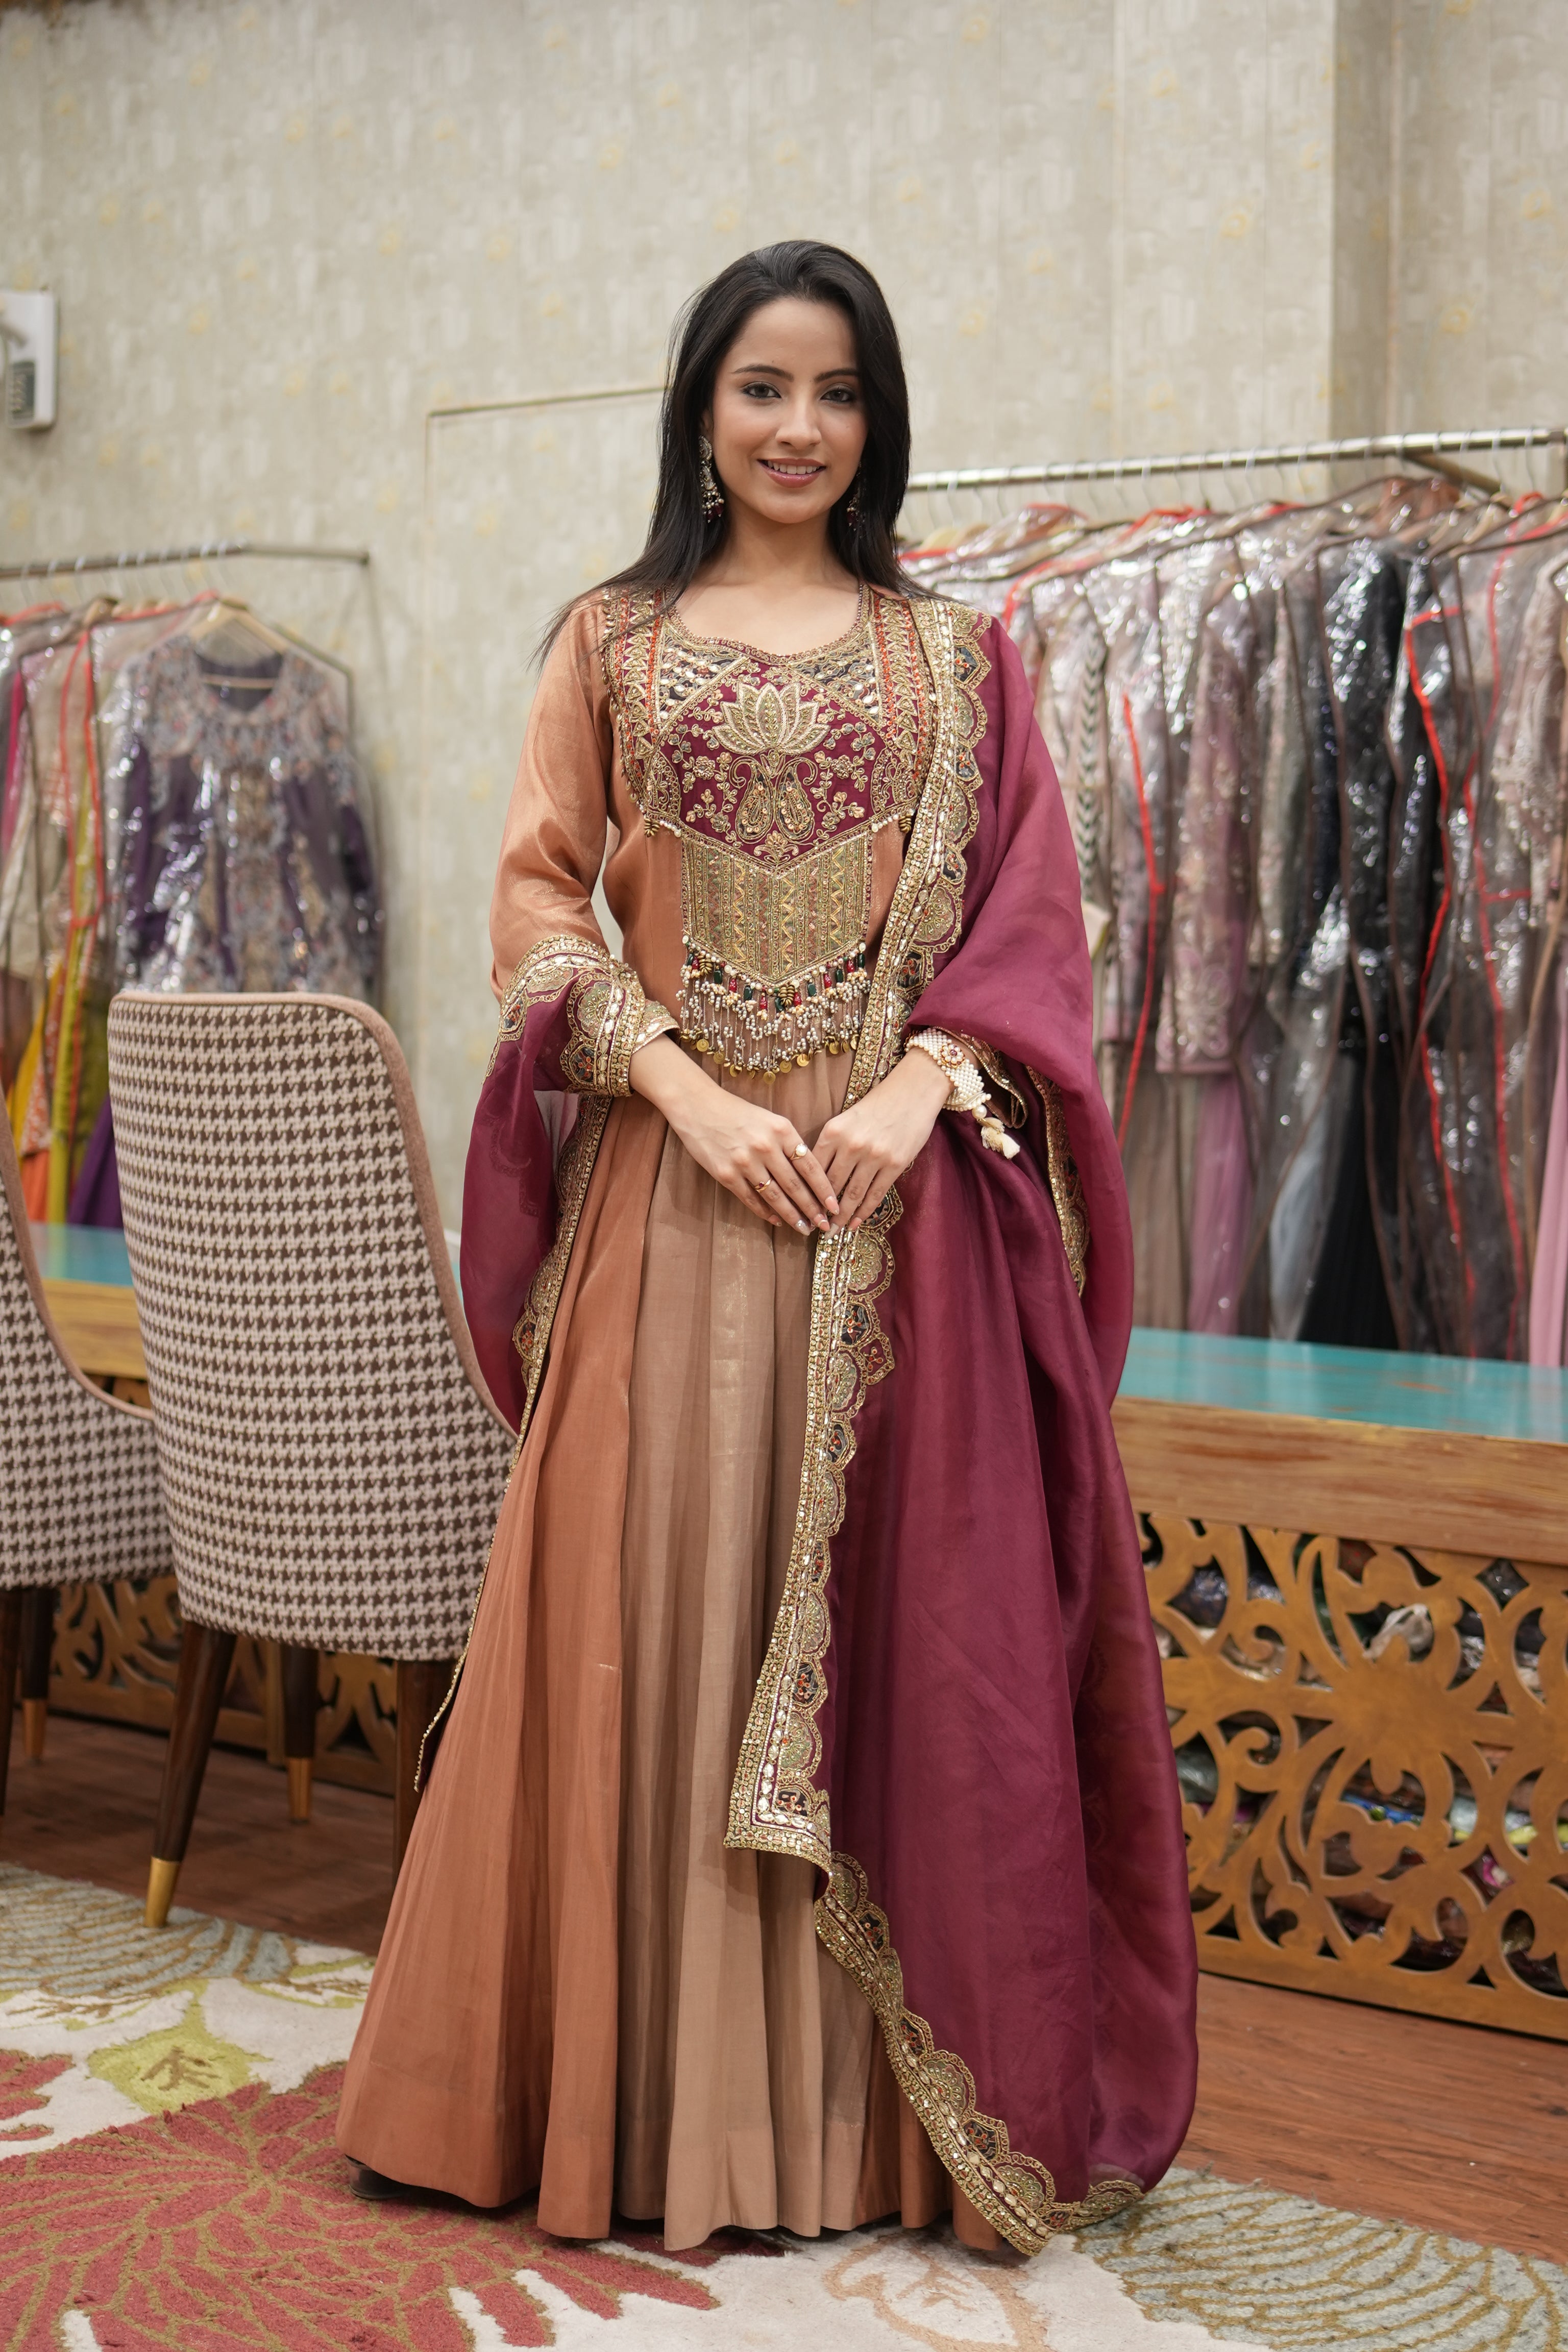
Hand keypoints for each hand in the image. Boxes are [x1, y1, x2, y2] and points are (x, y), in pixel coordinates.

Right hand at [629, 1036, 838, 1232]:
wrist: (698, 1105)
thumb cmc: (738, 1112)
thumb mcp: (770, 1119)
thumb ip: (789, 1142)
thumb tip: (808, 1174)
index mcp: (782, 1130)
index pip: (810, 1166)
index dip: (824, 1190)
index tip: (834, 1206)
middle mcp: (765, 1146)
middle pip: (795, 1185)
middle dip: (812, 1209)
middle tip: (824, 1225)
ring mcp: (744, 1162)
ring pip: (775, 1196)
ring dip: (792, 1215)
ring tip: (804, 1228)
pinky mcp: (726, 1174)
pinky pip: (751, 1199)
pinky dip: (765, 1212)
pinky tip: (776, 1220)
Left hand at [815, 1049, 950, 1229]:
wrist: (912, 1092)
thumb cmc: (876, 1106)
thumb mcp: (845, 1119)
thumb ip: (831, 1144)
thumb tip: (816, 1177)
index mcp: (833, 1131)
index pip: (813, 1168)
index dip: (805, 1192)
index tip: (800, 1207)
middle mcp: (850, 1145)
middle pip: (830, 1185)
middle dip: (821, 1210)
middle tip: (815, 1226)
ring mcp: (873, 1156)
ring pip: (852, 1194)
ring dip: (842, 1216)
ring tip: (833, 1230)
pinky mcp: (894, 1164)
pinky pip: (875, 1194)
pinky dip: (864, 1211)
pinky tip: (856, 1223)